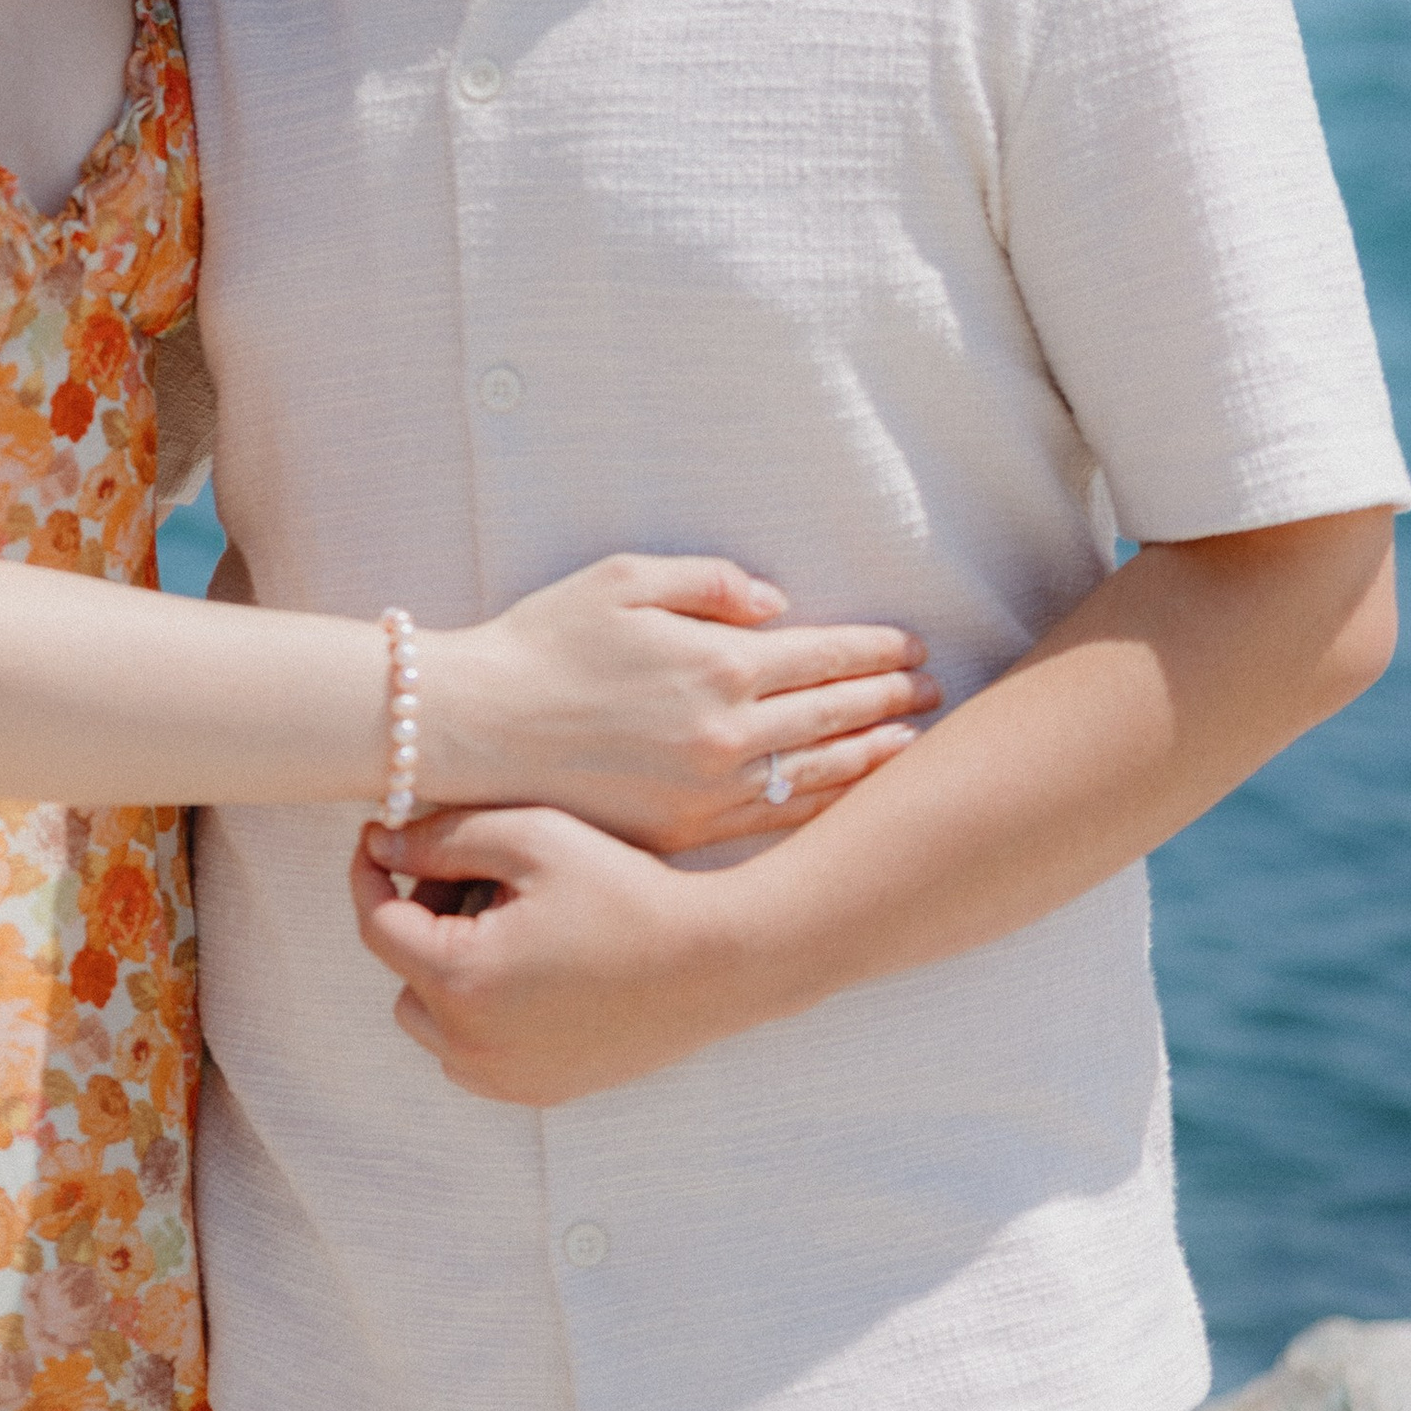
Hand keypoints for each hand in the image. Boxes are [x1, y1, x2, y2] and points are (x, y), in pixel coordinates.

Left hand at [352, 805, 757, 1101]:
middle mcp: (472, 1047)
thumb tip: (380, 843)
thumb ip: (442, 839)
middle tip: (476, 877)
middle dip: (422, 920)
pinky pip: (476, 1052)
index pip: (377, 926)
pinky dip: (482, 1010)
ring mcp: (508, 1079)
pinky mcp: (542, 1090)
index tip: (382, 836)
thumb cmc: (623, 891)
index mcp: (460, 983)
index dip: (371, 873)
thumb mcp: (529, 839)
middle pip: (403, 974)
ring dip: (449, 969)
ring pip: (435, 1020)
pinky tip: (533, 965)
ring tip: (509, 921)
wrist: (714, 963)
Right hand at [424, 556, 934, 851]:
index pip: (826, 655)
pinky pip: (777, 821)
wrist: (475, 728)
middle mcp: (728, 733)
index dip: (877, 650)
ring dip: (874, 755)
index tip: (913, 646)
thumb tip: (777, 603)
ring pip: (819, 775)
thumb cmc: (543, 642)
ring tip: (914, 742)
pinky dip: (825, 806)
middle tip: (934, 690)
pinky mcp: (685, 833)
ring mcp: (710, 791)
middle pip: (836, 715)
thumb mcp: (623, 578)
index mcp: (719, 663)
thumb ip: (711, 583)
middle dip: (892, 698)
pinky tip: (850, 798)